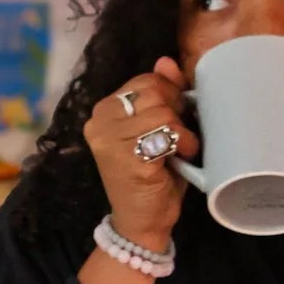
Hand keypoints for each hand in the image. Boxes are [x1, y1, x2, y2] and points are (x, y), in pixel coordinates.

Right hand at [83, 56, 199, 250]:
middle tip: (180, 136)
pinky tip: (182, 158)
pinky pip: (167, 133)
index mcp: (103, 111)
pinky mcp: (128, 158)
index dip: (169, 95)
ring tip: (182, 150)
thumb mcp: (156, 129)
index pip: (144, 80)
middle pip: (155, 93)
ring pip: (163, 112)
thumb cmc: (152, 176)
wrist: (142, 223)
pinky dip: (183, 144)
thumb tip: (166, 61)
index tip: (175, 119)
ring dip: (183, 131)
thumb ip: (161, 93)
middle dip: (177, 112)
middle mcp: (99, 122)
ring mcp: (110, 141)